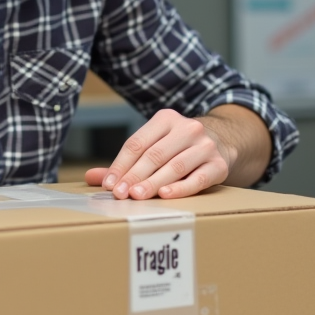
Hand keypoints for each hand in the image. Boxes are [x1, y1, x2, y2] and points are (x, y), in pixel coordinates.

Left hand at [83, 108, 233, 199]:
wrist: (223, 142)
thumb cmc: (178, 148)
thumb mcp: (154, 146)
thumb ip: (125, 163)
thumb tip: (91, 177)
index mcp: (166, 119)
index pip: (137, 143)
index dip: (121, 165)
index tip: (109, 184)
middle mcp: (188, 128)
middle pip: (155, 155)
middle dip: (135, 176)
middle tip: (120, 194)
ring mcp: (206, 146)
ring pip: (175, 166)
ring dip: (153, 182)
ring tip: (137, 196)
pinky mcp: (219, 165)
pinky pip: (198, 178)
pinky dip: (181, 188)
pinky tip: (165, 195)